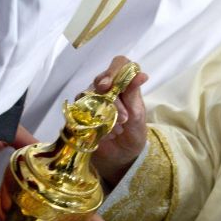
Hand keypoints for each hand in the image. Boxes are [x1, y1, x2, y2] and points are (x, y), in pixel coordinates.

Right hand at [89, 56, 148, 186]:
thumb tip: (141, 74)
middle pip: (101, 80)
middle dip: (114, 99)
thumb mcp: (138, 116)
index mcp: (124, 85)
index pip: (119, 64)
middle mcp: (106, 89)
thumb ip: (135, 95)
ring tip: (118, 128)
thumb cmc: (133, 134)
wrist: (122, 156)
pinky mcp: (80, 114)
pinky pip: (79, 109)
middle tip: (124, 118)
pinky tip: (105, 133)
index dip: (115, 70)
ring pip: (90, 94)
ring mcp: (91, 100)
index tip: (115, 84)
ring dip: (105, 112)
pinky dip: (93, 120)